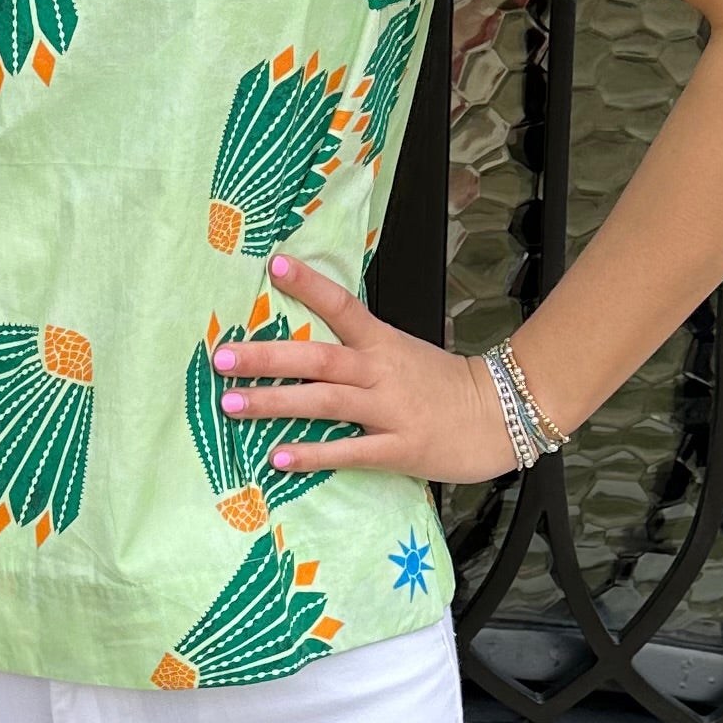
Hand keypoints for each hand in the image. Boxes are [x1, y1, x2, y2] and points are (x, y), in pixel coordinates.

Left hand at [211, 250, 519, 486]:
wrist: (501, 415)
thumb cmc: (444, 387)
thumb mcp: (402, 354)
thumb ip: (359, 349)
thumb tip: (306, 344)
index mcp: (382, 343)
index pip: (343, 305)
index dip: (310, 285)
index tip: (275, 265)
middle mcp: (380, 371)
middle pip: (317, 357)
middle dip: (266, 356)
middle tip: (221, 357)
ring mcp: (389, 409)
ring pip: (323, 401)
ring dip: (274, 402)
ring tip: (231, 404)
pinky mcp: (398, 448)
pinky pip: (349, 450)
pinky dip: (313, 454)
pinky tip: (279, 457)